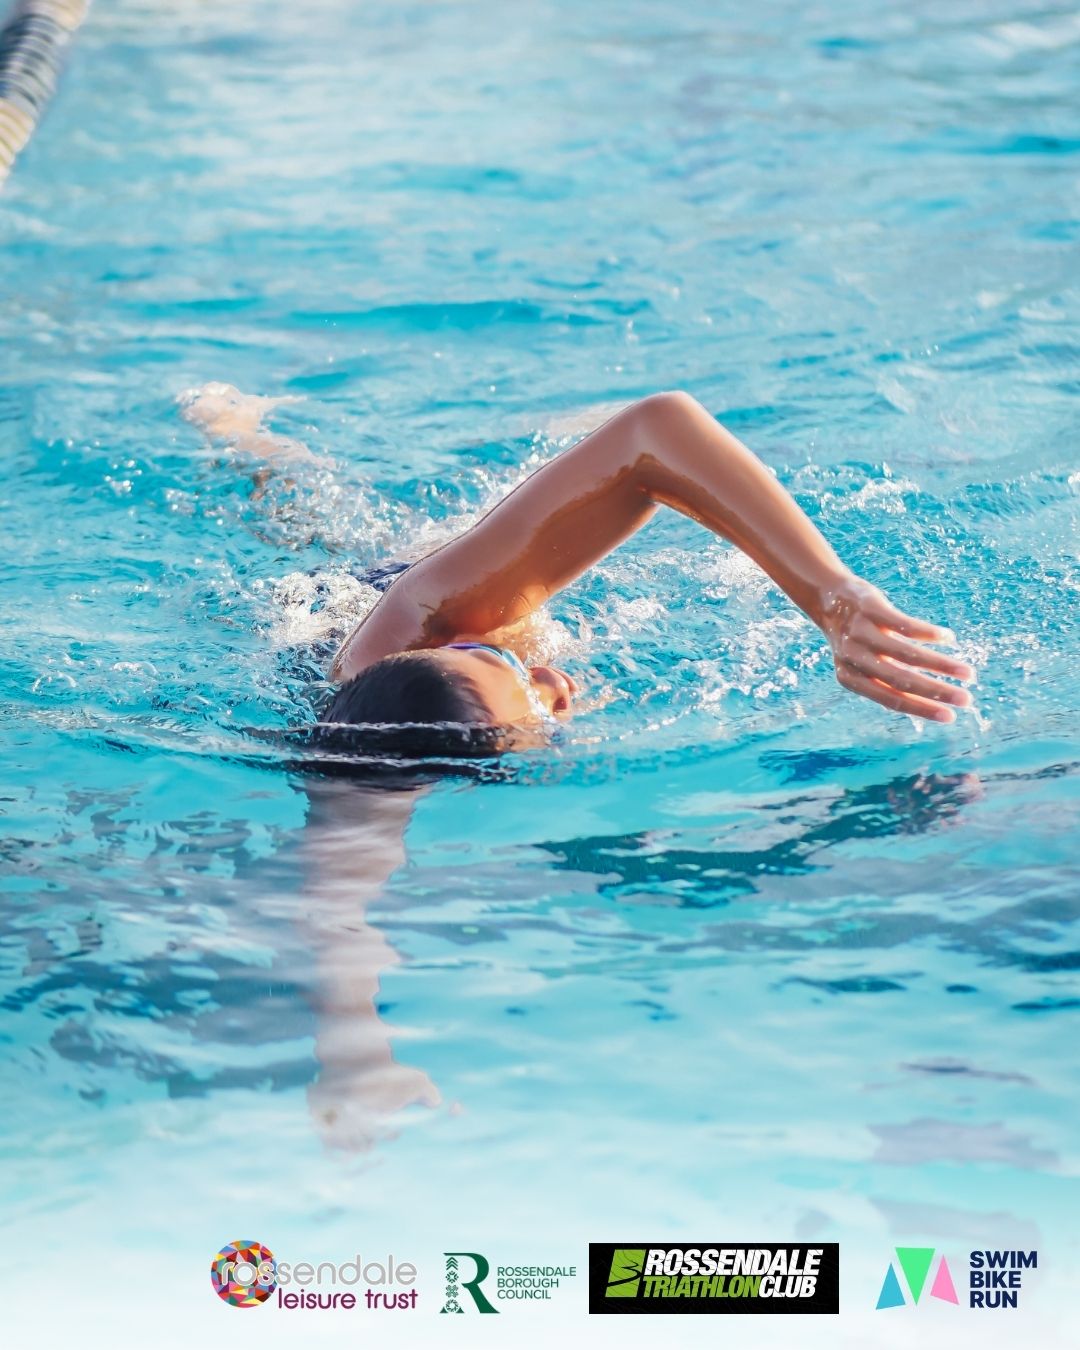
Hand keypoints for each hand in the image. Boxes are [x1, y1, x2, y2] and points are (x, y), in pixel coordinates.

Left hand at [819, 576, 973, 722]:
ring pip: (907, 654)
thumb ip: (889, 680)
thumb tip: (930, 701)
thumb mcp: (864, 663)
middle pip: (901, 680)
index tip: (950, 717)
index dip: (921, 708)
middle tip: (966, 701)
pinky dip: (928, 633)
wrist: (828, 598)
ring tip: (967, 673)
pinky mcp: (870, 608)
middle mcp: (853, 658)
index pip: (890, 699)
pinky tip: (947, 638)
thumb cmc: (855, 639)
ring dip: (941, 665)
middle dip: (936, 692)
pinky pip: (904, 625)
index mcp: (851, 678)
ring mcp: (861, 632)